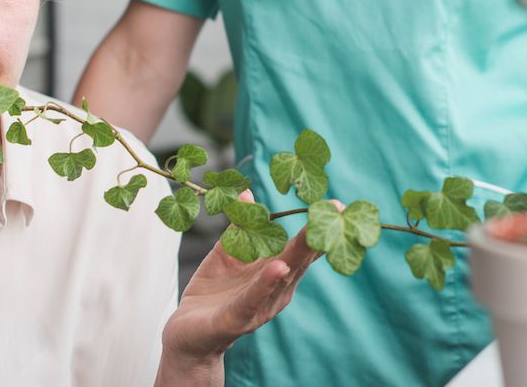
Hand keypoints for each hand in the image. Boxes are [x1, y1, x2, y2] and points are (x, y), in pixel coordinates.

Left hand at [158, 192, 324, 382]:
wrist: (187, 333)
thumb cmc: (214, 292)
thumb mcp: (228, 253)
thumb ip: (240, 226)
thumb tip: (248, 193)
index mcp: (275, 271)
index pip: (302, 248)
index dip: (318, 227)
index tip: (338, 205)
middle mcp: (275, 289)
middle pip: (298, 259)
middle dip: (316, 236)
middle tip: (338, 213)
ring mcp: (259, 305)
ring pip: (281, 278)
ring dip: (297, 256)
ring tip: (311, 236)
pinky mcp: (237, 318)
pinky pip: (253, 298)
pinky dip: (266, 282)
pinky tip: (278, 268)